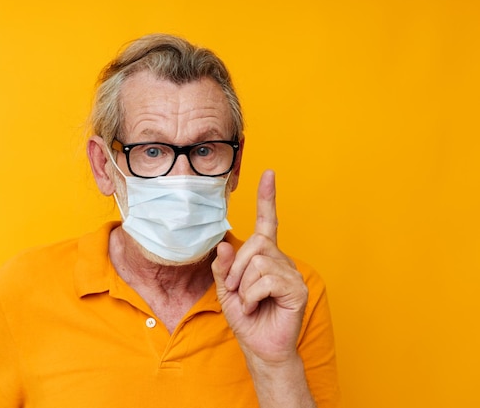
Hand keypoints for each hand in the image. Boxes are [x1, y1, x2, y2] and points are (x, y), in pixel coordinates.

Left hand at [212, 170, 308, 365]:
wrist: (260, 348)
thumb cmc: (246, 318)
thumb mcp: (226, 290)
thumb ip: (224, 268)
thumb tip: (225, 245)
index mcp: (265, 256)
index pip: (268, 222)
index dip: (267, 198)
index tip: (268, 173)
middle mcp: (281, 260)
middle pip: (256, 243)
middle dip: (237, 268)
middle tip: (236, 291)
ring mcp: (292, 274)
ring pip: (258, 262)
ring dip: (244, 286)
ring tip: (248, 302)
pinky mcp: (297, 289)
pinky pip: (265, 280)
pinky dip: (252, 296)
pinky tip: (256, 307)